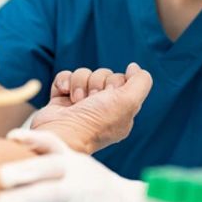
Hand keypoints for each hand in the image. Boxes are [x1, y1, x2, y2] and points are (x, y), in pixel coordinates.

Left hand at [0, 129, 147, 201]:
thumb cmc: (92, 187)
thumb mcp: (78, 164)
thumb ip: (48, 155)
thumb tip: (4, 148)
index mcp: (74, 164)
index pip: (54, 149)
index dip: (33, 142)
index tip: (11, 139)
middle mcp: (79, 186)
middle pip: (49, 190)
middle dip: (22, 195)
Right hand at [31, 63, 152, 153]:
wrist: (61, 135)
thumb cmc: (96, 121)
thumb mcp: (129, 102)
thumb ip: (141, 82)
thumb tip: (134, 67)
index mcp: (120, 112)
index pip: (122, 80)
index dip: (116, 82)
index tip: (111, 94)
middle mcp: (101, 108)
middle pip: (104, 75)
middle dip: (97, 83)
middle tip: (92, 100)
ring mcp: (80, 104)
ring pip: (84, 74)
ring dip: (80, 83)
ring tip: (77, 101)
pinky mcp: (61, 101)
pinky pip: (66, 76)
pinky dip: (64, 81)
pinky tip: (64, 93)